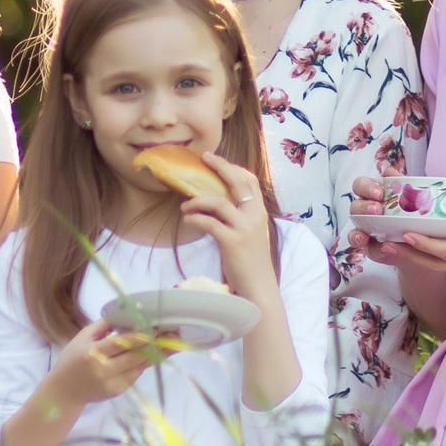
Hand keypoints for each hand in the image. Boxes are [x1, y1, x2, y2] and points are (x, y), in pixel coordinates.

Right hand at [43, 320, 166, 406]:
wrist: (64, 391)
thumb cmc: (72, 359)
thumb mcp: (82, 338)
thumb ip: (103, 326)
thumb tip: (126, 314)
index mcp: (92, 353)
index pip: (120, 343)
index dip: (139, 336)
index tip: (156, 328)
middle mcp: (103, 370)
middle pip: (135, 356)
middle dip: (156, 345)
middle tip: (174, 334)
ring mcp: (112, 383)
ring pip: (139, 366)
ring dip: (157, 355)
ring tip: (173, 344)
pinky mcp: (118, 391)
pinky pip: (135, 374)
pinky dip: (144, 363)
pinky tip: (156, 354)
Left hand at [179, 154, 280, 298]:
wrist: (259, 286)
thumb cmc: (250, 260)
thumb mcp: (251, 233)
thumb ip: (241, 217)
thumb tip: (217, 203)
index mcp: (260, 213)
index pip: (251, 180)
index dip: (234, 167)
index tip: (217, 161)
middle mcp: (254, 216)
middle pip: (237, 181)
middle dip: (220, 166)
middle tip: (204, 158)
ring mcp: (244, 228)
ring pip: (218, 201)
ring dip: (197, 200)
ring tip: (185, 206)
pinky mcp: (232, 241)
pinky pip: (209, 222)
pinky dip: (195, 218)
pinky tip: (188, 220)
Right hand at [348, 172, 445, 281]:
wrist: (425, 240)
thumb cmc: (415, 214)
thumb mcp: (412, 198)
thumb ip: (401, 185)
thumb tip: (389, 171)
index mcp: (373, 193)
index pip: (361, 185)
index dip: (366, 188)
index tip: (379, 194)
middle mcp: (366, 209)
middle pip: (355, 205)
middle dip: (364, 207)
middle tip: (377, 210)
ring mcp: (365, 228)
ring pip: (355, 225)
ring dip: (358, 229)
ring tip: (364, 235)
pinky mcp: (370, 245)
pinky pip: (363, 245)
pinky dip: (366, 245)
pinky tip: (373, 244)